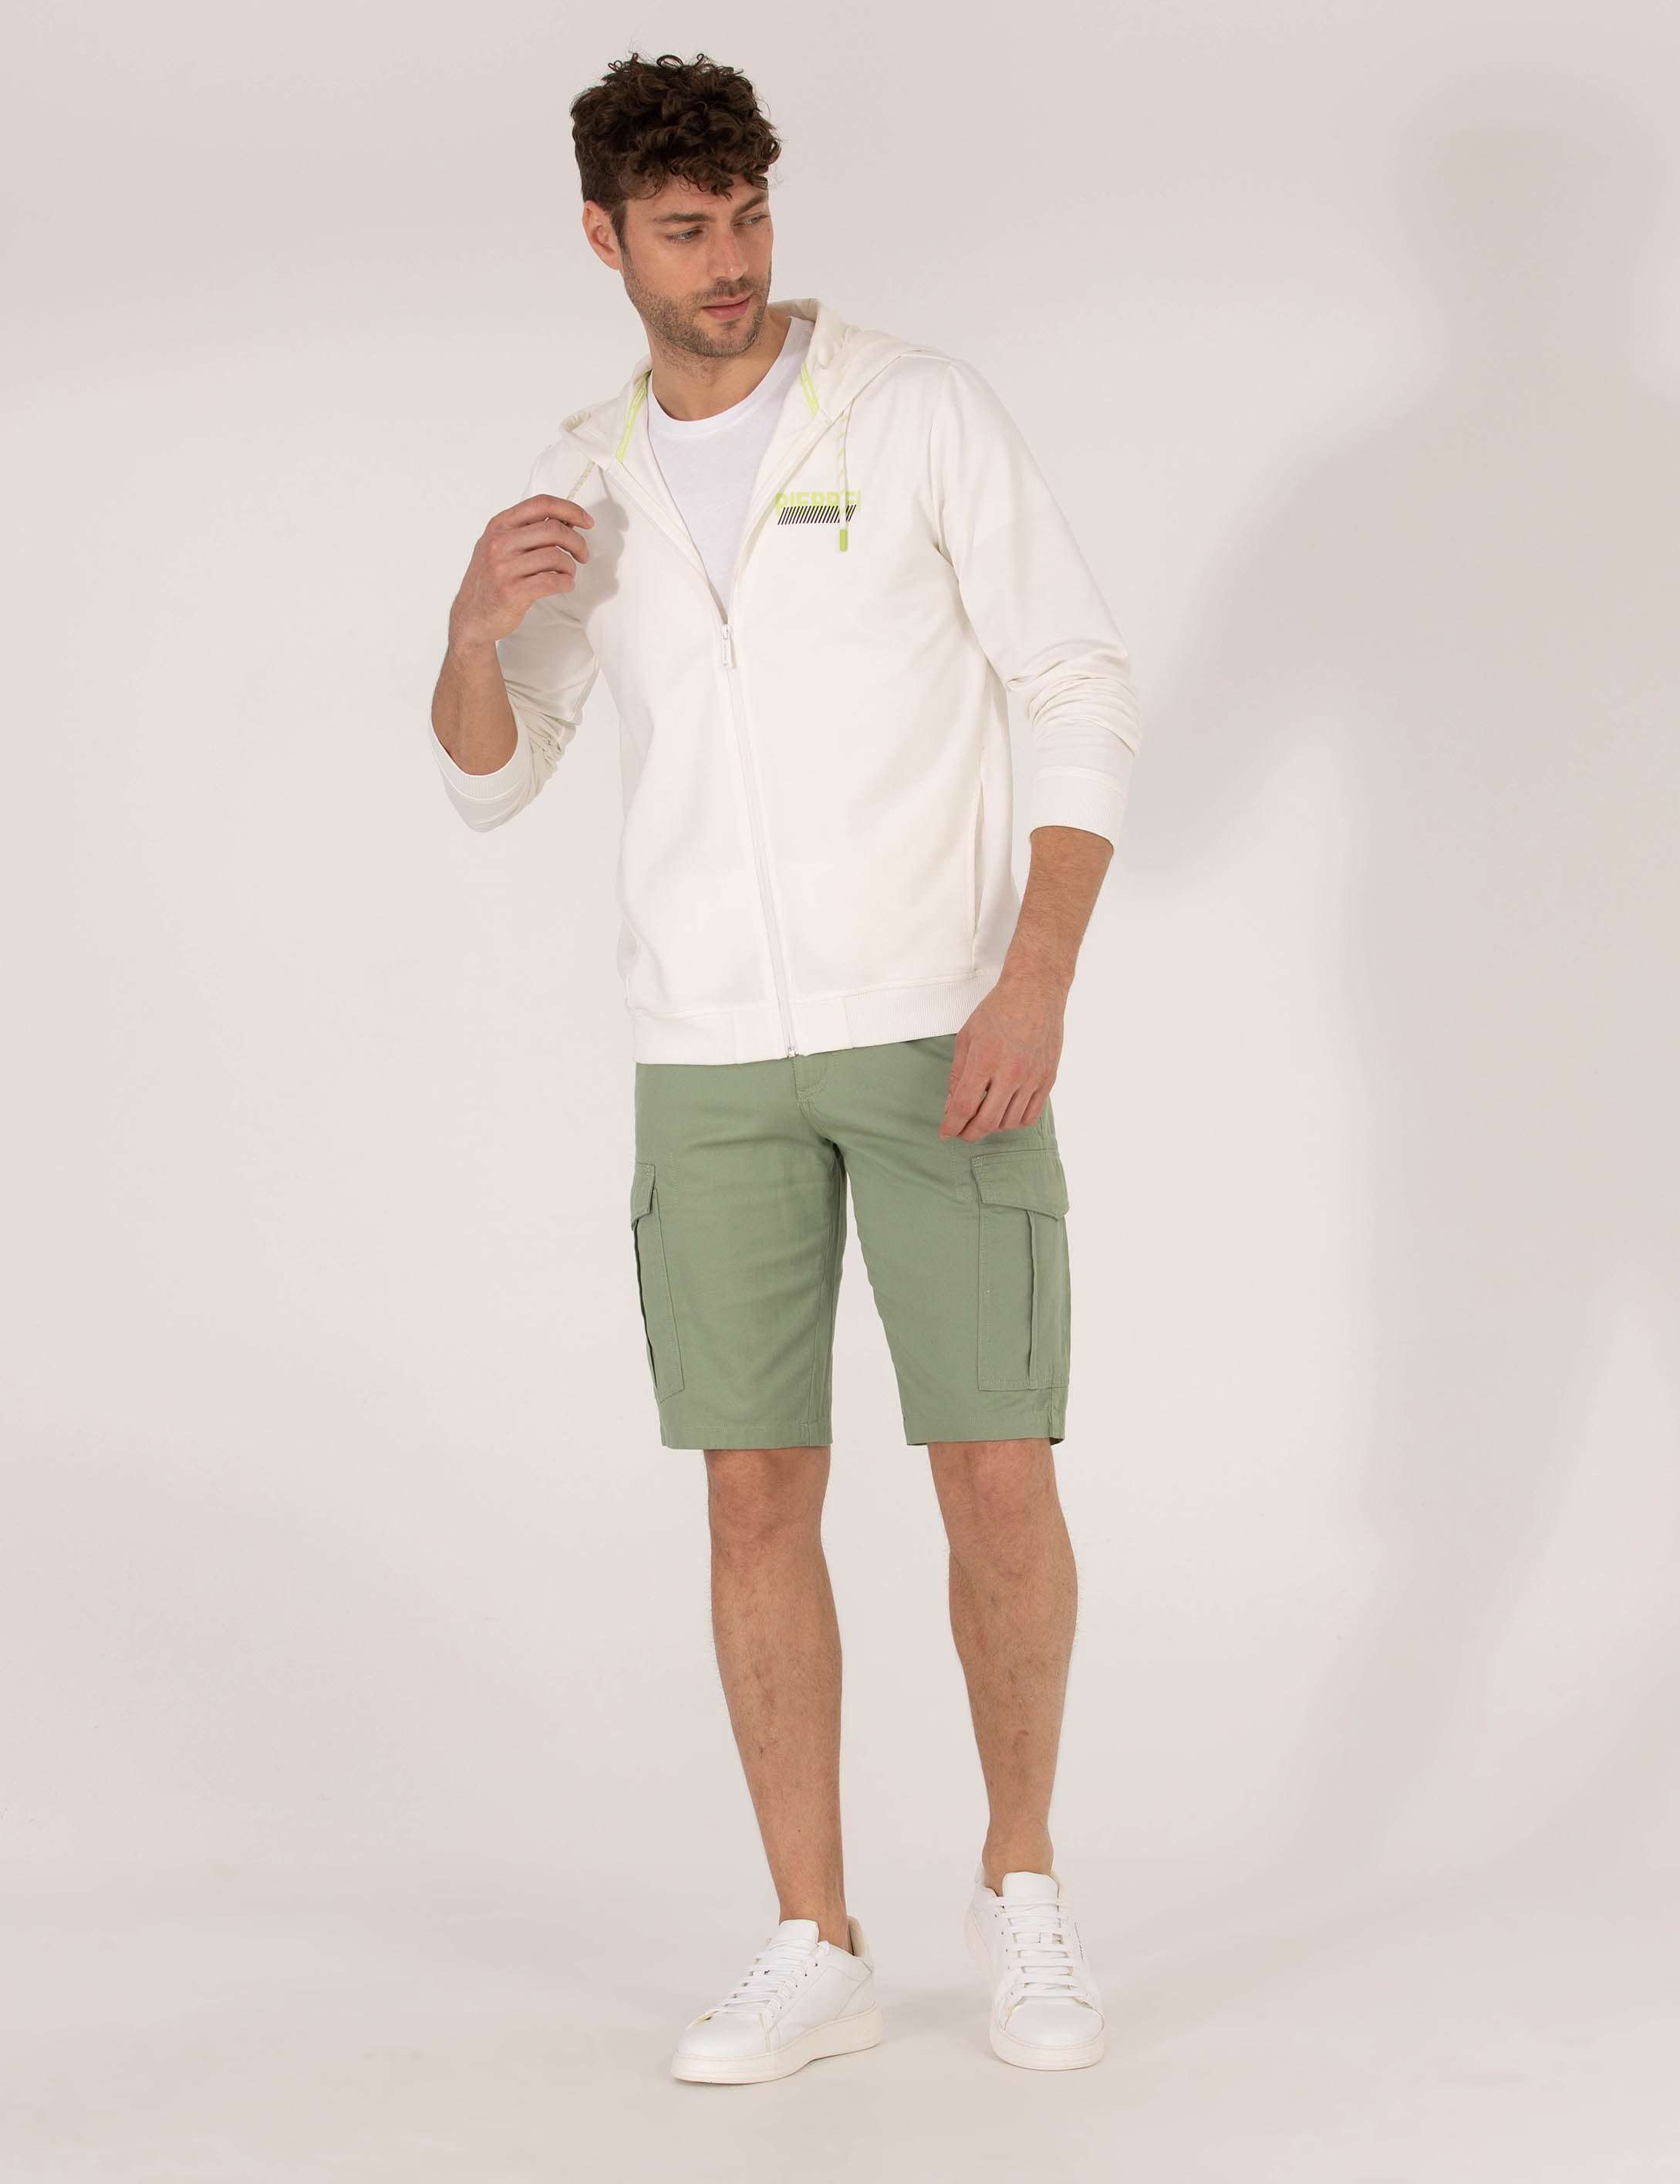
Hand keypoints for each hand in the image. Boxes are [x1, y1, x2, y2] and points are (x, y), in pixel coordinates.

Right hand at [448, 494, 593, 653]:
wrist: (471, 615)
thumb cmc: (490, 580)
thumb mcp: (499, 546)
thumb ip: (527, 531)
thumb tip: (567, 521)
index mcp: (499, 526)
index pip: (541, 504)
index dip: (570, 510)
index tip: (586, 521)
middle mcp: (499, 543)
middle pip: (553, 529)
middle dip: (577, 542)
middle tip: (582, 555)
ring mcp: (504, 568)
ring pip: (555, 556)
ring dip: (570, 566)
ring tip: (568, 574)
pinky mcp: (512, 592)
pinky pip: (552, 581)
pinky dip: (566, 583)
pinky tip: (564, 585)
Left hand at [938, 973, 1066, 1139]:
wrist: (1035, 992)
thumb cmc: (999, 1010)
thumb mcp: (967, 1037)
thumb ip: (958, 1074)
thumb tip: (951, 1105)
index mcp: (985, 1059)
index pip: (964, 1106)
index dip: (951, 1126)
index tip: (945, 1132)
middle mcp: (1010, 1072)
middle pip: (986, 1122)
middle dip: (968, 1134)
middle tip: (961, 1132)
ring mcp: (1032, 1077)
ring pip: (1008, 1122)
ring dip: (991, 1128)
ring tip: (982, 1118)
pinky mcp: (1047, 1079)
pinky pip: (1031, 1115)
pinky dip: (1014, 1122)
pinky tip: (1005, 1113)